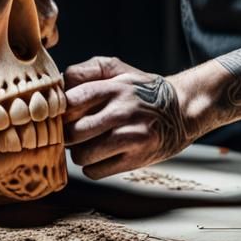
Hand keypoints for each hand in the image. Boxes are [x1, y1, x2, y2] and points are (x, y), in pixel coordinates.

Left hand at [63, 55, 192, 179]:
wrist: (181, 110)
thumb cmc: (140, 89)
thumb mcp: (117, 69)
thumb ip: (86, 71)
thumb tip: (59, 84)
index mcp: (115, 88)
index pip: (72, 101)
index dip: (60, 110)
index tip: (61, 113)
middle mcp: (123, 112)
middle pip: (73, 132)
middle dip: (67, 135)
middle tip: (72, 132)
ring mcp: (131, 137)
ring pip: (82, 155)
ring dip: (79, 152)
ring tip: (87, 144)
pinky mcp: (136, 160)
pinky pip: (96, 172)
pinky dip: (92, 167)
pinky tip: (101, 155)